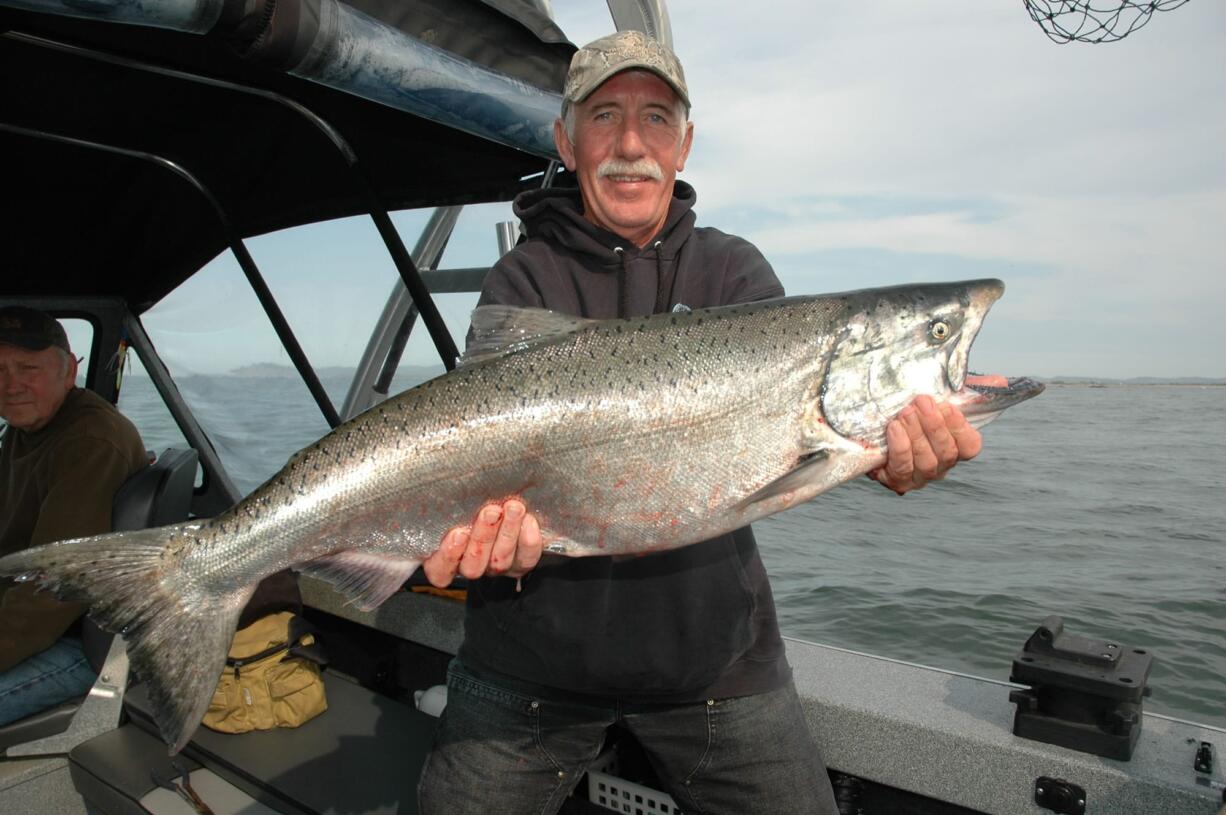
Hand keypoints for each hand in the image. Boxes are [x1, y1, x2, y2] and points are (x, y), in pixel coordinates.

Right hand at [421, 499, 541, 587]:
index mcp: (443, 555)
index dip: (448, 556)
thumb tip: (430, 485)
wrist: (501, 493)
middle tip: (490, 512)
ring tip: (513, 507)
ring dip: (507, 533)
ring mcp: (495, 565)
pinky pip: (525, 559)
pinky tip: (529, 519)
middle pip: (472, 566)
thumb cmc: (464, 493)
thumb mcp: (444, 495)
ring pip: (499, 562)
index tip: (457, 534)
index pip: (439, 570)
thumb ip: (435, 499)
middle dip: (483, 538)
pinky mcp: (520, 561)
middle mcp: (469, 564)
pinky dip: (529, 542)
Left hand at [868, 392, 983, 494]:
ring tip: (905, 413)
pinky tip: (894, 428)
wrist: (875, 427)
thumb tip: (1000, 381)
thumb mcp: (940, 397)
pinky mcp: (897, 481)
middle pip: (947, 453)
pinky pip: (902, 468)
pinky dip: (900, 447)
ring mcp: (920, 476)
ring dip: (916, 435)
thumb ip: (969, 390)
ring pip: (926, 462)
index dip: (960, 428)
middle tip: (921, 402)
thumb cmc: (913, 413)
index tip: (947, 406)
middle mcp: (941, 466)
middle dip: (934, 426)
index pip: (970, 446)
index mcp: (956, 447)